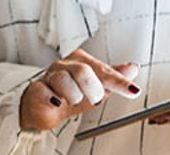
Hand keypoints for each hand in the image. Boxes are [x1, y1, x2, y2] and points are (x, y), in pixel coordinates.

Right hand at [18, 50, 141, 131]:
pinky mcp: (36, 89)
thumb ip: (113, 78)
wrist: (42, 108)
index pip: (104, 70)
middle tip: (93, 100)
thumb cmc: (69, 94)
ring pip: (64, 81)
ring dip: (72, 97)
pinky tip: (55, 102)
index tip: (133, 90)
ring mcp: (49, 76)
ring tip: (70, 101)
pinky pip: (45, 92)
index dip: (119, 81)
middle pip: (83, 71)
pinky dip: (53, 99)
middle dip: (92, 90)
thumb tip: (133, 68)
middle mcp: (64, 65)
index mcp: (80, 61)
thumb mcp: (96, 87)